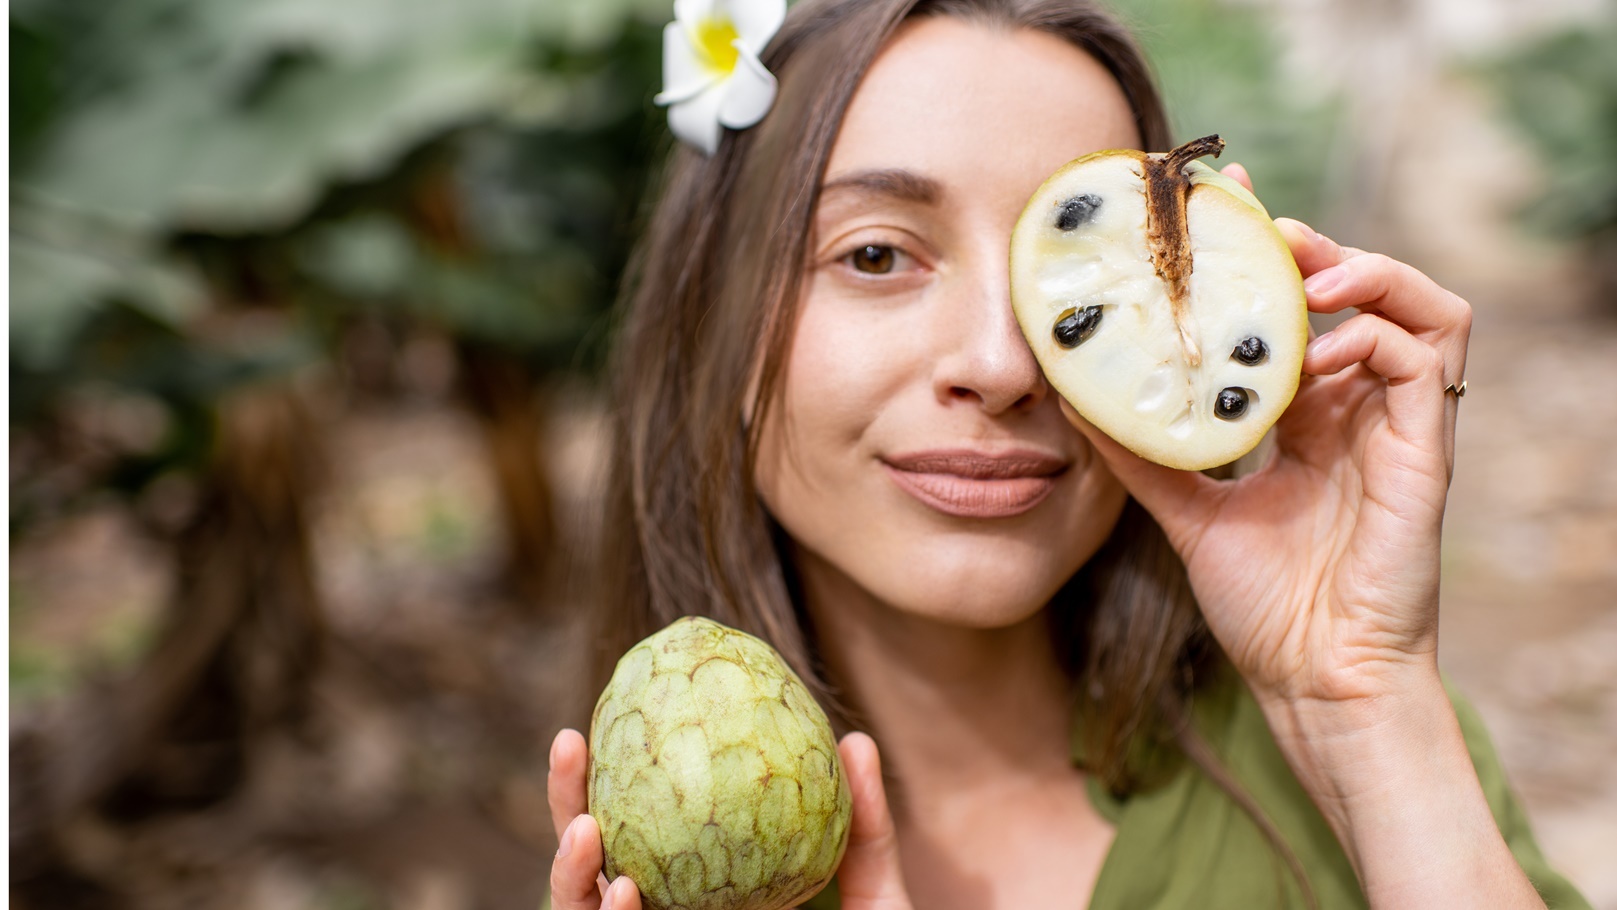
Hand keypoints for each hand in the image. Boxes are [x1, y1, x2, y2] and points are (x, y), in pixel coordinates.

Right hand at [545, 729, 912, 909]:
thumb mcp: (875, 898)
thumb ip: (865, 829)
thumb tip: (853, 740)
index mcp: (704, 891)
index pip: (640, 828)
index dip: (610, 776)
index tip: (605, 715)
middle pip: (595, 866)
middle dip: (566, 806)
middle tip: (569, 742)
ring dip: (571, 876)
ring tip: (588, 831)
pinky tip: (626, 892)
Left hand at [1065, 162, 1472, 706]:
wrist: (1313, 678)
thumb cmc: (1263, 604)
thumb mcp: (1184, 511)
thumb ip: (1139, 452)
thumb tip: (1073, 399)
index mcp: (1309, 417)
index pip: (1297, 311)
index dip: (1267, 253)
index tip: (1218, 205)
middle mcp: (1359, 409)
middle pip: (1359, 291)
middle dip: (1309, 245)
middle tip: (1252, 225)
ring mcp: (1399, 427)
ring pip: (1418, 307)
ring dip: (1363, 272)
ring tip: (1301, 272)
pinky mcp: (1428, 451)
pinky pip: (1426, 359)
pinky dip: (1372, 335)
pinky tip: (1315, 352)